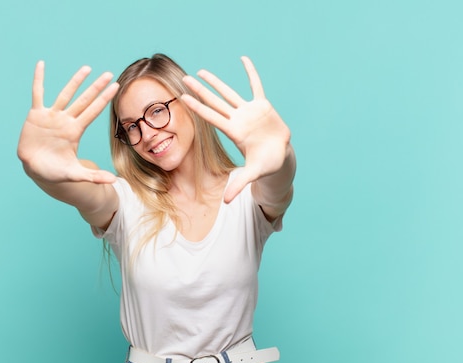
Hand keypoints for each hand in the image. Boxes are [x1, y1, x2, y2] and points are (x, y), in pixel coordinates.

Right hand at [17, 61, 118, 183]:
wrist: (35, 170)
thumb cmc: (55, 172)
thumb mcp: (75, 175)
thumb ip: (93, 176)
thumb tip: (113, 181)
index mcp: (75, 131)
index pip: (93, 112)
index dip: (104, 100)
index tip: (116, 87)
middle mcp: (66, 120)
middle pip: (84, 100)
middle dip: (96, 87)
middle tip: (109, 73)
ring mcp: (51, 116)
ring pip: (65, 94)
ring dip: (75, 81)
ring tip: (87, 68)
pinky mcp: (36, 115)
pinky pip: (37, 93)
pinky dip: (39, 79)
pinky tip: (41, 64)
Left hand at [181, 56, 290, 202]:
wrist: (280, 157)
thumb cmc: (265, 164)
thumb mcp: (253, 174)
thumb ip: (239, 185)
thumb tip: (226, 202)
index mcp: (233, 132)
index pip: (211, 117)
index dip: (197, 107)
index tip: (182, 98)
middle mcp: (237, 119)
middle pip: (214, 101)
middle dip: (199, 90)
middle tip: (184, 78)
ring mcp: (249, 111)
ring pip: (229, 93)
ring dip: (216, 82)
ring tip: (201, 71)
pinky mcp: (263, 106)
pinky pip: (256, 85)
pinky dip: (251, 72)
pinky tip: (244, 59)